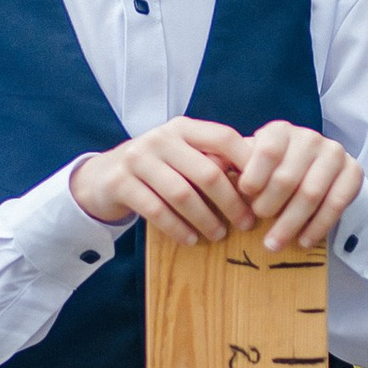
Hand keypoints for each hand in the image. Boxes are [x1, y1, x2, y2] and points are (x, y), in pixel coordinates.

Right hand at [70, 118, 252, 244]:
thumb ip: (214, 158)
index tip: (264, 189)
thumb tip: (264, 173)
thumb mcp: (183, 155)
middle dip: (231, 202)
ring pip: (182, 194)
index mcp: (183, 128)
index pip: (224, 138)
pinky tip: (191, 239)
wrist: (103, 176)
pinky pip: (156, 211)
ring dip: (206, 219)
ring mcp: (138, 159)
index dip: (248, 162)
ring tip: (219, 235)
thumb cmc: (157, 168)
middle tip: (247, 223)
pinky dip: (178, 228)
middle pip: (206, 172)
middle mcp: (161, 138)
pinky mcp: (121, 183)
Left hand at [236, 118, 364, 254]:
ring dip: (290, 223)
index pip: (268, 151)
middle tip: (256, 224)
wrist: (314, 166)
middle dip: (269, 206)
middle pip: (288, 177)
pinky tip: (303, 241)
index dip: (254, 176)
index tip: (243, 196)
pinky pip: (337, 203)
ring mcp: (334, 153)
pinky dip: (318, 226)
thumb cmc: (272, 168)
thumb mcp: (251, 160)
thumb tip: (212, 170)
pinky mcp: (353, 171)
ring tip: (273, 244)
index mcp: (281, 131)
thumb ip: (233, 165)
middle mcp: (310, 138)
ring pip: (311, 194)